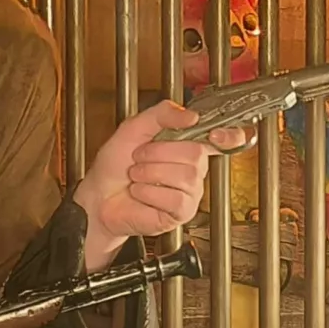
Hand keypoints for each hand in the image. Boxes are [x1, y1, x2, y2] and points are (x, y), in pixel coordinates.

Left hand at [72, 100, 246, 270]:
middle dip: (159, 153)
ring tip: (137, 177)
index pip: (224, 139)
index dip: (230, 136)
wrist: (98, 196)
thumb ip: (161, 114)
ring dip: (150, 174)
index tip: (216, 134)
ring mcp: (190, 192)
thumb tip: (191, 115)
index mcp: (187, 144)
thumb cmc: (115, 165)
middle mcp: (194, 169)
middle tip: (140, 158)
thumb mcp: (134, 128)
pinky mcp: (181, 213)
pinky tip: (141, 194)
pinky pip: (175, 199)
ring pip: (185, 176)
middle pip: (196, 153)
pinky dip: (149, 193)